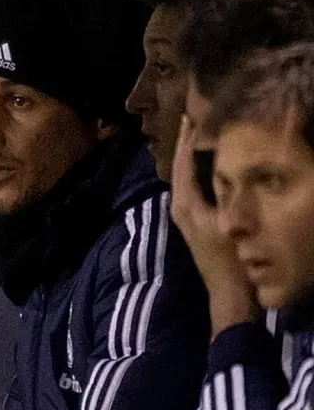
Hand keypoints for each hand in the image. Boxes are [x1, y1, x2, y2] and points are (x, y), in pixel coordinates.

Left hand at [170, 114, 260, 333]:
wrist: (230, 294)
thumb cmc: (233, 259)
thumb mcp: (230, 223)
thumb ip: (222, 194)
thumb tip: (219, 165)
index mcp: (185, 203)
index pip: (180, 162)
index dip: (184, 138)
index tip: (188, 114)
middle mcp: (179, 206)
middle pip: (177, 166)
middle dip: (183, 143)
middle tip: (191, 117)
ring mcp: (184, 215)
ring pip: (182, 176)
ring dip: (188, 156)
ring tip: (198, 134)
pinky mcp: (192, 222)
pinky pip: (190, 187)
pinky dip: (194, 171)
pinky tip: (206, 164)